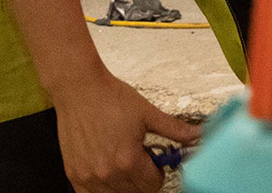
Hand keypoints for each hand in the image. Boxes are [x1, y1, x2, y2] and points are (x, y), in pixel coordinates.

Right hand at [50, 66, 199, 192]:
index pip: (153, 185)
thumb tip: (197, 136)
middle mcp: (107, 173)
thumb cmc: (110, 98)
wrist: (80, 88)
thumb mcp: (148, 113)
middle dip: (142, 177)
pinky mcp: (74, 174)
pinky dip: (103, 187)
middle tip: (138, 156)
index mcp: (128, 160)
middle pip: (136, 192)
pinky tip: (106, 168)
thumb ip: (175, 130)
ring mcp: (88, 176)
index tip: (154, 159)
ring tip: (121, 158)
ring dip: (123, 182)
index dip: (158, 172)